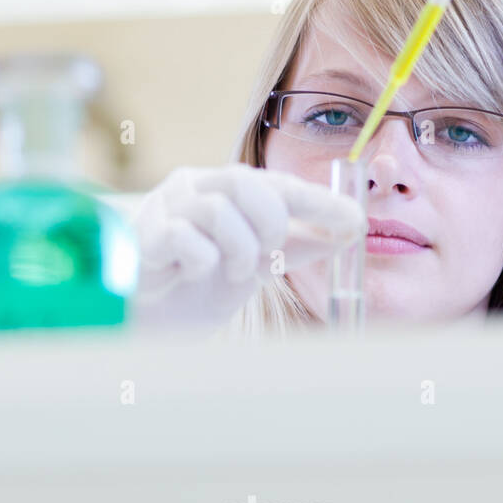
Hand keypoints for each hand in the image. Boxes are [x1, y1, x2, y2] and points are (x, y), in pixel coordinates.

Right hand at [133, 163, 365, 326]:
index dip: (318, 203)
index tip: (356, 222)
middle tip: (270, 256)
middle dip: (271, 222)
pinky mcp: (147, 235)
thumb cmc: (196, 288)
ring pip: (219, 211)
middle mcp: (197, 187)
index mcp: (227, 191)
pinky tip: (193, 274)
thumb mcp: (255, 267)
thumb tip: (345, 234)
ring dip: (238, 251)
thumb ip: (294, 247)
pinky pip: (188, 240)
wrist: (146, 321)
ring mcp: (168, 207)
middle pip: (246, 181)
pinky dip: (203, 263)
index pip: (280, 184)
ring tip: (229, 273)